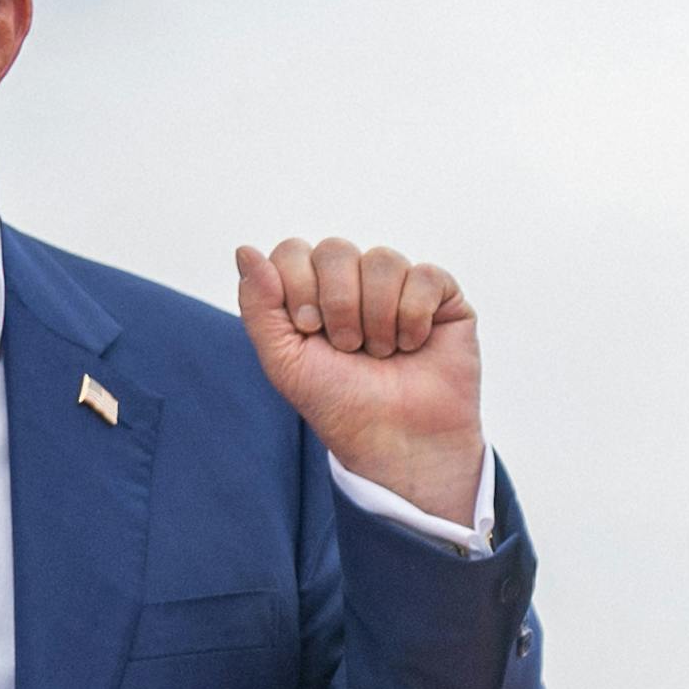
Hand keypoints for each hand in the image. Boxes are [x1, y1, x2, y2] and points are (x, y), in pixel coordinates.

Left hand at [237, 237, 492, 525]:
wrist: (396, 440)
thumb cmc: (340, 404)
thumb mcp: (284, 360)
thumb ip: (258, 305)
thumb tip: (246, 249)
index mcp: (313, 291)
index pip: (294, 251)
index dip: (299, 286)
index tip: (310, 330)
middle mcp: (355, 282)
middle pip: (336, 249)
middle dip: (338, 304)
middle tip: (348, 346)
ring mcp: (399, 286)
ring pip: (383, 260)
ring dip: (377, 316)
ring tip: (381, 352)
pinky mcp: (442, 298)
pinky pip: (426, 276)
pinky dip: (414, 316)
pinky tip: (413, 345)